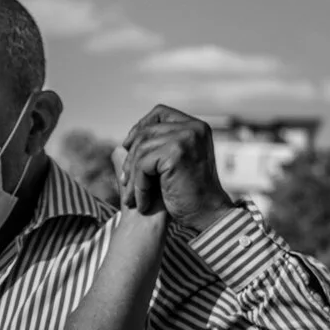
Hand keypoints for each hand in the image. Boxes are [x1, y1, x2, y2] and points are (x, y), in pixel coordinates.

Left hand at [119, 105, 235, 232]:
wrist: (206, 216)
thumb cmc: (188, 195)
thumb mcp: (173, 164)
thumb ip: (157, 148)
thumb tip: (122, 144)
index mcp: (195, 126)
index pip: (160, 113)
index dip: (140, 127)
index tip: (127, 147)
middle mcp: (193, 127)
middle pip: (146, 132)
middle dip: (130, 158)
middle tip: (125, 183)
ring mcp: (186, 137)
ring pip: (141, 150)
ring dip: (132, 177)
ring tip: (132, 198)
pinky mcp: (176, 153)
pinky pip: (143, 165)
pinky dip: (138, 187)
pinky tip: (142, 203)